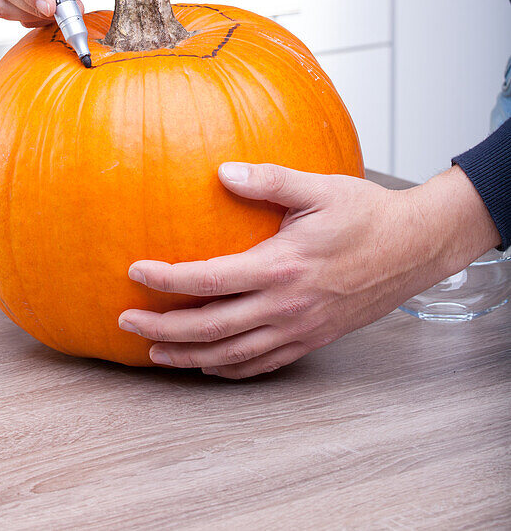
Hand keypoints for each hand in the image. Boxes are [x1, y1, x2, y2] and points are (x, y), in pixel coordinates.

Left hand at [119, 163, 499, 379]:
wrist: (414, 248)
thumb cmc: (365, 213)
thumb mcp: (317, 187)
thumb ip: (268, 180)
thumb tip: (221, 171)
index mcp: (280, 267)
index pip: (208, 281)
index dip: (166, 281)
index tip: (134, 273)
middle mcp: (286, 307)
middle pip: (210, 329)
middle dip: (163, 330)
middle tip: (126, 324)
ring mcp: (299, 329)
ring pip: (232, 356)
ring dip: (189, 357)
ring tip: (155, 353)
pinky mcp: (312, 340)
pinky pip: (262, 365)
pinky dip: (229, 370)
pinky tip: (207, 364)